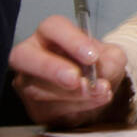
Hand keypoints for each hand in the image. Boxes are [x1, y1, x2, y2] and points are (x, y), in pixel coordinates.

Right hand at [9, 15, 129, 127]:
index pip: (52, 27)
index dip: (71, 41)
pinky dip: (77, 106)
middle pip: (24, 56)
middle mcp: (32, 54)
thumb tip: (101, 71)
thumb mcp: (112, 57)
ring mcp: (28, 82)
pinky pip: (49, 109)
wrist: (96, 92)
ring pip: (37, 88)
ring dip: (72, 94)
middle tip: (75, 79)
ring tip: (100, 91)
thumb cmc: (99, 65)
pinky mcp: (34, 107)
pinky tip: (95, 100)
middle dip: (50, 68)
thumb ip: (110, 60)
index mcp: (51, 33)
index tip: (92, 57)